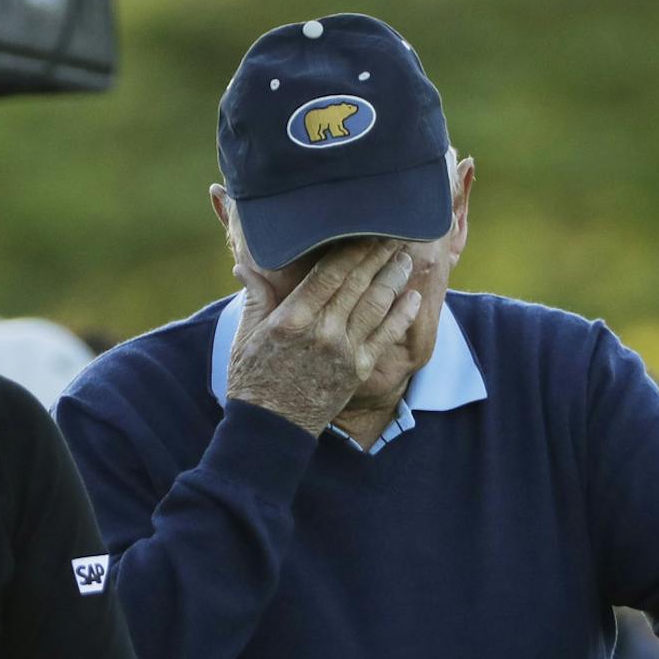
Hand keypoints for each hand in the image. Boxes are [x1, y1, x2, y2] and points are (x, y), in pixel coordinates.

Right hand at [223, 241, 422, 435]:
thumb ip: (255, 297)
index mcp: (292, 318)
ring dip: (394, 277)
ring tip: (405, 258)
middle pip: (357, 282)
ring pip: (376, 304)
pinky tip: (412, 297)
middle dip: (378, 255)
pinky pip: (386, 336)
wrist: (272, 428)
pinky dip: (402, 314)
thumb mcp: (246, 335)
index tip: (365, 230)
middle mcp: (322, 331)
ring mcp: (344, 351)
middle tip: (394, 234)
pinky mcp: (359, 370)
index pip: (329, 272)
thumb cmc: (253, 380)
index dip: (351, 249)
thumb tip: (245, 265)